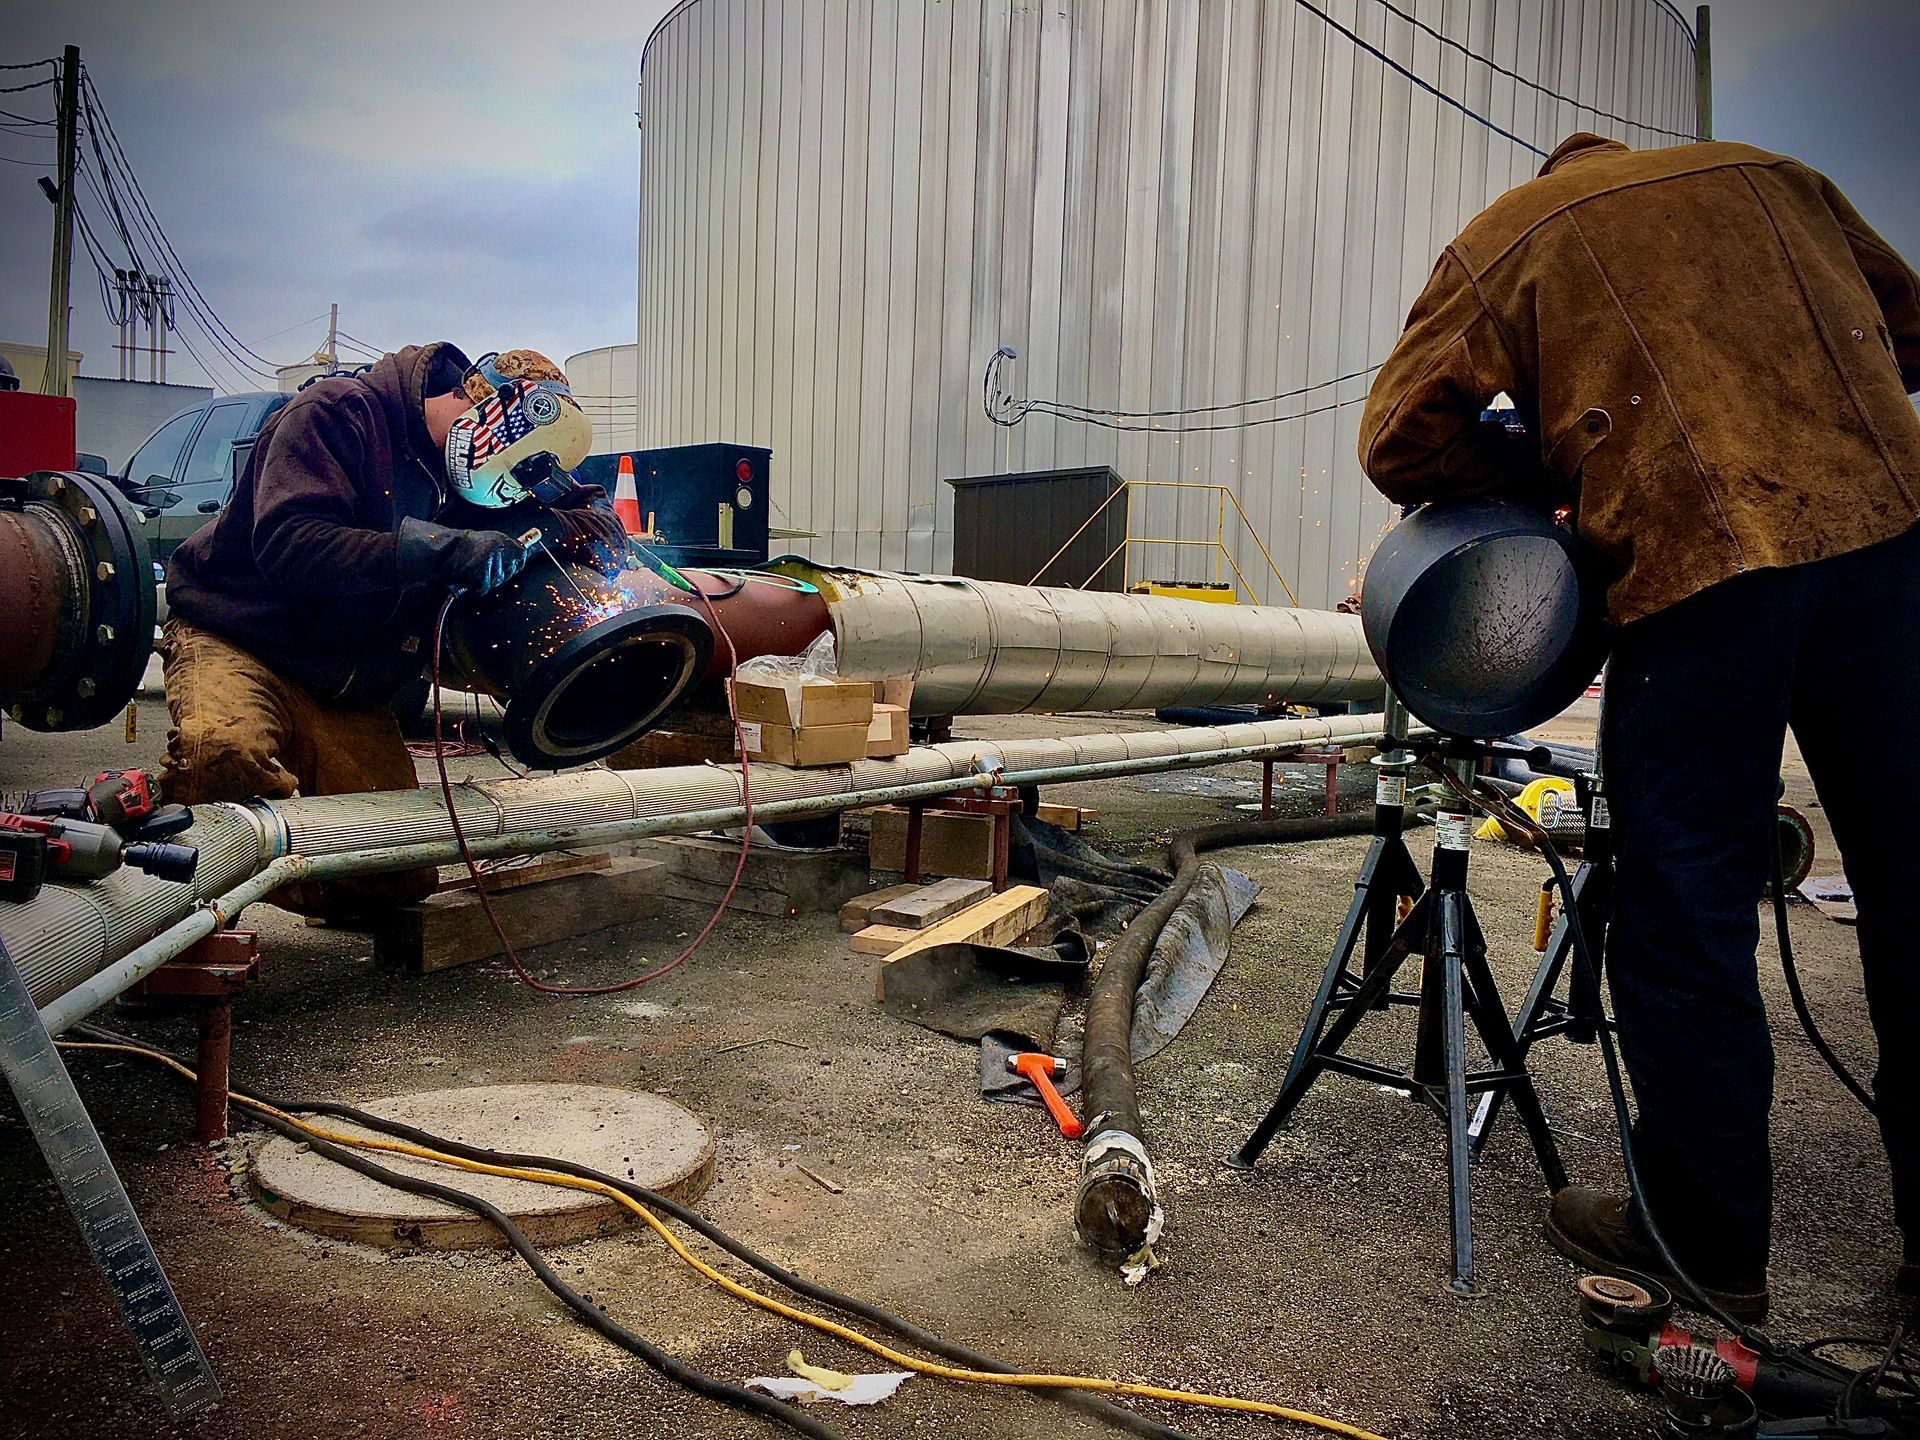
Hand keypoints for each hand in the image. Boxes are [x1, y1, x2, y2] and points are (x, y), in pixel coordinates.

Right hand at [397, 518, 529, 595]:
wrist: (442, 551)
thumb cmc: (465, 546)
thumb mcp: (490, 539)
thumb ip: (508, 546)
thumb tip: (526, 551)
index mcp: (502, 539)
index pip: (522, 554)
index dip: (515, 561)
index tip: (507, 561)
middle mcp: (499, 549)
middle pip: (511, 570)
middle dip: (501, 572)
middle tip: (484, 565)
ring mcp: (491, 563)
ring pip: (498, 580)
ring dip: (488, 579)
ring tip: (474, 568)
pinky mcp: (482, 575)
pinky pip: (485, 587)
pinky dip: (477, 586)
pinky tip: (469, 576)